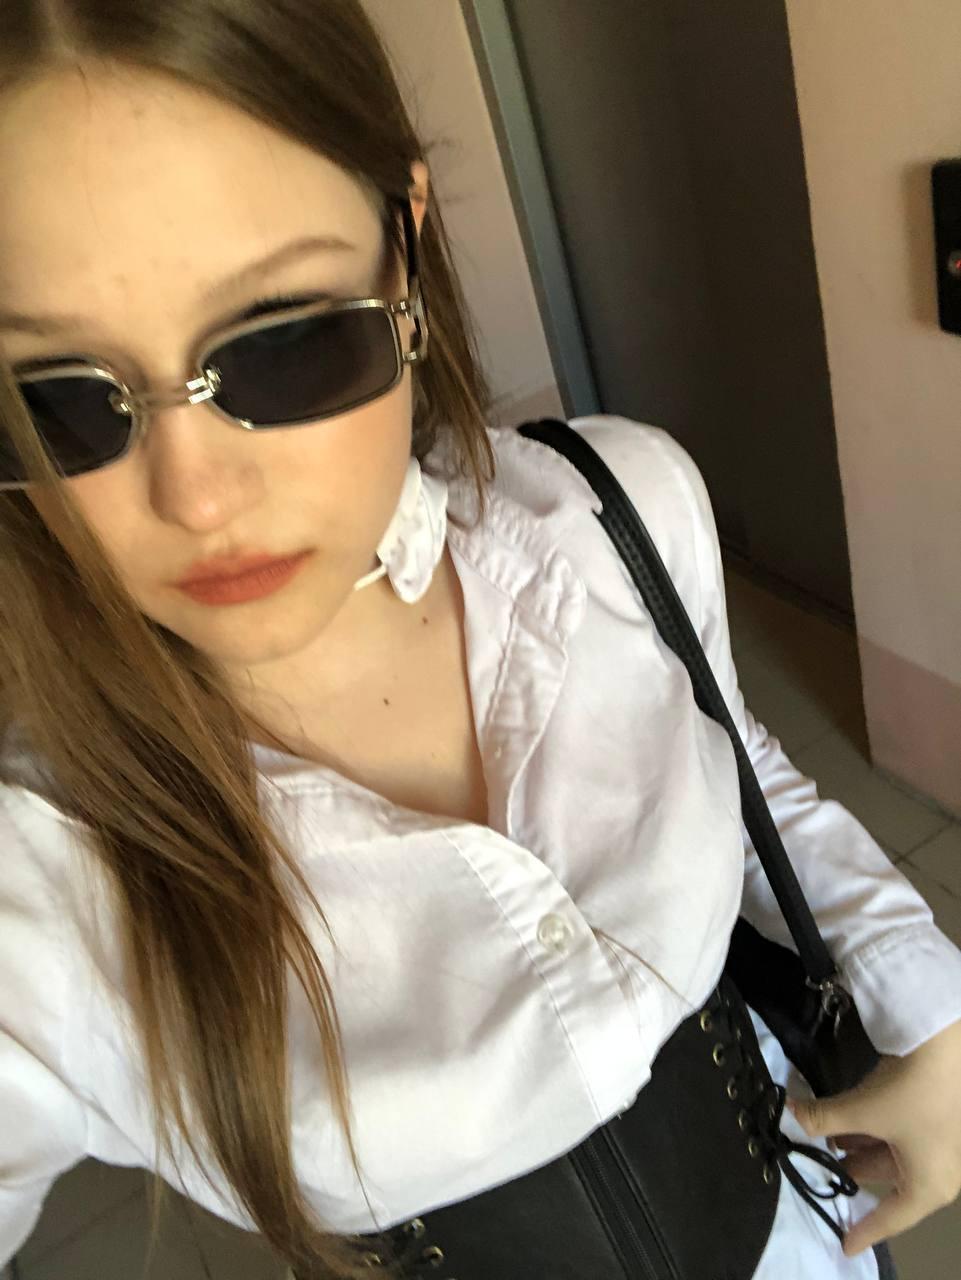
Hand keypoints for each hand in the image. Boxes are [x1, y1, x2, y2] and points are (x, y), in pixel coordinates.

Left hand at [787, 1017, 960, 1257]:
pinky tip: (841, 1121)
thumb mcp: (862, 1111)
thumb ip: (822, 1120)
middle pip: (886, 1181)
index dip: (864, 1231)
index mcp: (929, 1185)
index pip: (891, 1219)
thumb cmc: (909, 1094)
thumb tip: (789, 1116)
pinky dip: (867, 1129)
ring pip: (888, 1154)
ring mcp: (935, 1144)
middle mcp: (936, 1171)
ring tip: (822, 1140)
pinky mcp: (929, 1117)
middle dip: (850, 1171)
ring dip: (855, 1146)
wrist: (943, 1044)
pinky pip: (893, 1134)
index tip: (845, 1246)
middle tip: (818, 1167)